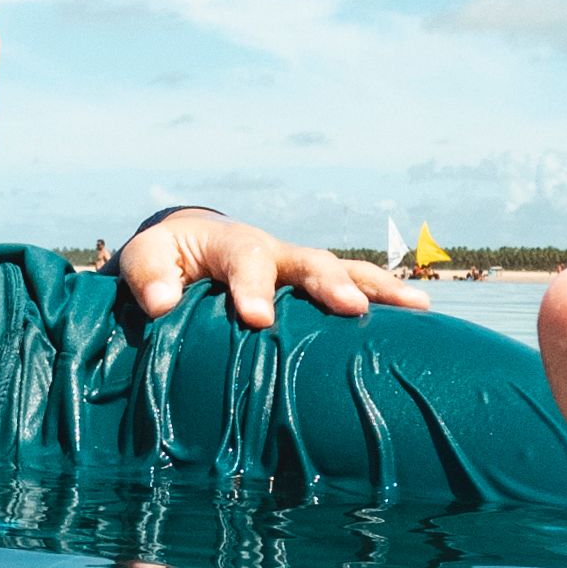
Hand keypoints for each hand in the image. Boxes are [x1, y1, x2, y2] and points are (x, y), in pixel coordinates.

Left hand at [111, 212, 436, 328]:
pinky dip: (387, 301)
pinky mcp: (315, 289)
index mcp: (231, 244)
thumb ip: (148, 277)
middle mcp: (275, 252)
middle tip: (349, 308)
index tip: (256, 319)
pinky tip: (422, 323)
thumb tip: (163, 305)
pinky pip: (357, 288)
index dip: (252, 286)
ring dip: (378, 289)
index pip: (244, 259)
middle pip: (308, 260)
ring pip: (344, 271)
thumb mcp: (145, 260)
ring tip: (417, 309)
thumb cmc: (167, 260)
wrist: (190, 247)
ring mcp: (300, 269)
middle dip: (329, 283)